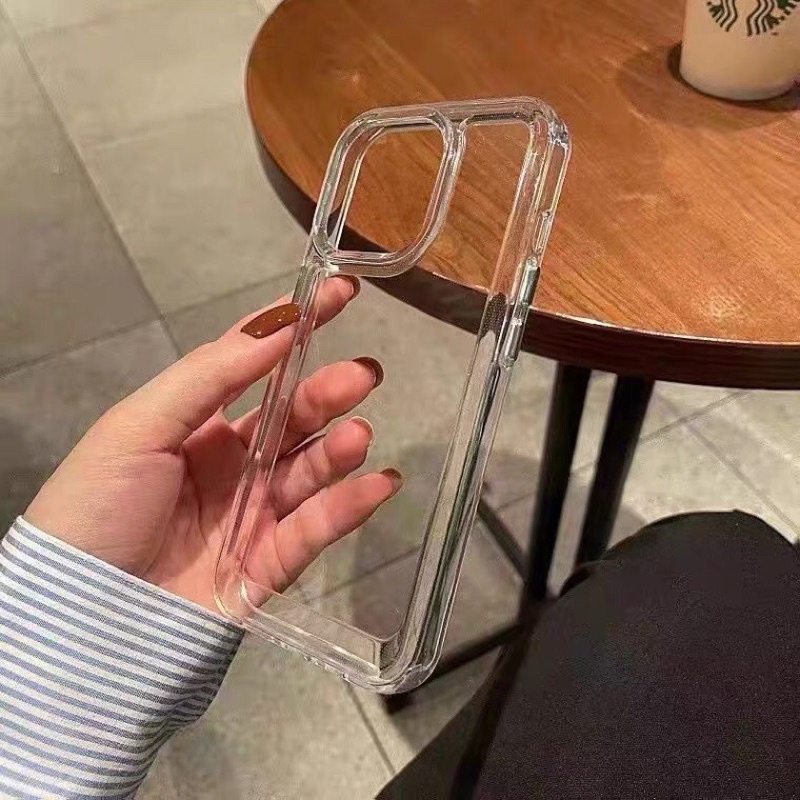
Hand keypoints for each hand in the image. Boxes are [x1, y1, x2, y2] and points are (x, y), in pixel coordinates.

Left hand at [25, 277, 400, 612]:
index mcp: (194, 425)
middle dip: (329, 392)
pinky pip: (315, 530)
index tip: (340, 295)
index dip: (295, 329)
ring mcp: (251, 514)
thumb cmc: (95, 507)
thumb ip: (210, 374)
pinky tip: (378, 484)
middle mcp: (229, 463)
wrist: (78, 618)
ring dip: (340, 449)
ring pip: (309, 472)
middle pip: (292, 418)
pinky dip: (349, 507)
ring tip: (358, 434)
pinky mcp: (267, 566)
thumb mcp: (139, 426)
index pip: (253, 364)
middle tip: (365, 374)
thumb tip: (279, 325)